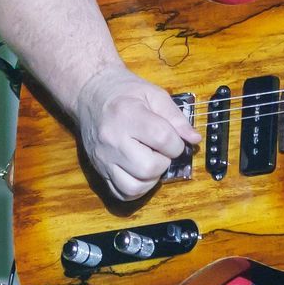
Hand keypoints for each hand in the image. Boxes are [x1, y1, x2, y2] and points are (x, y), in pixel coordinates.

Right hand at [71, 62, 200, 201]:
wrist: (89, 94)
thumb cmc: (124, 92)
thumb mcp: (154, 94)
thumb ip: (176, 117)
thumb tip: (194, 139)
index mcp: (128, 115)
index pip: (163, 139)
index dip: (177, 143)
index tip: (174, 138)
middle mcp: (112, 140)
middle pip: (149, 167)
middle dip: (164, 161)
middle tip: (161, 150)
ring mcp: (103, 158)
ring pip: (134, 186)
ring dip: (151, 178)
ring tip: (151, 160)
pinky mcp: (99, 171)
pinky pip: (121, 193)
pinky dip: (137, 188)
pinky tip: (140, 173)